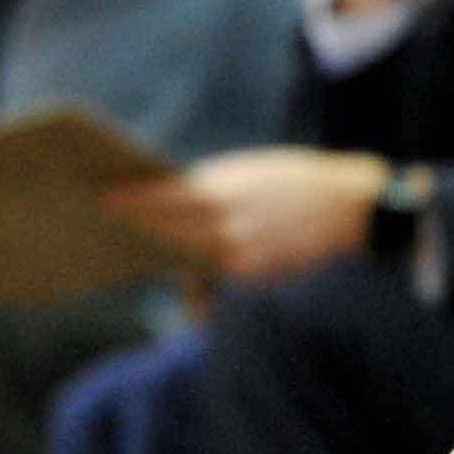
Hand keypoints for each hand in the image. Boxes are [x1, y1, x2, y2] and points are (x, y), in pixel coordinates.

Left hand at [106, 148, 391, 284]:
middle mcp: (226, 226)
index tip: (106, 201)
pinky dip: (202, 280)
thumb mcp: (249, 172)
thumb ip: (211, 187)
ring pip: (190, 262)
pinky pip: (217, 279)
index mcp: (223, 191)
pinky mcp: (255, 277)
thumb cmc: (296, 180)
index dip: (132, 202)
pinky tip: (189, 281)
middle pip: (168, 235)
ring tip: (148, 255)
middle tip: (114, 232)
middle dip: (143, 232)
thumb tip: (173, 198)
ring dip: (170, 258)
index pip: (163, 199)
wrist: (348, 205)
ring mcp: (240, 256)